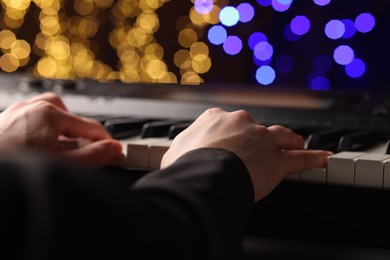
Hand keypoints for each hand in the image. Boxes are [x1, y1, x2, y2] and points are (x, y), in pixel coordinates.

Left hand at [0, 92, 122, 167]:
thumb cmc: (12, 169)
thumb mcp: (61, 166)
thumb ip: (93, 157)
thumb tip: (112, 149)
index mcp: (48, 114)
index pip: (90, 126)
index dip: (106, 141)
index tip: (114, 152)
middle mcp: (30, 108)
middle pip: (70, 115)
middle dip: (81, 134)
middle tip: (87, 152)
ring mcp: (15, 112)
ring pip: (49, 111)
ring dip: (62, 127)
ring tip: (63, 146)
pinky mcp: (4, 121)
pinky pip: (31, 116)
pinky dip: (43, 128)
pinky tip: (40, 146)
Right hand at [161, 108, 330, 201]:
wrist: (204, 174)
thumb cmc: (187, 165)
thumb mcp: (174, 154)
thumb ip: (179, 151)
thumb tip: (175, 157)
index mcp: (216, 118)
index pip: (225, 120)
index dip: (229, 132)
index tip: (229, 139)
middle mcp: (241, 123)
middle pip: (256, 127)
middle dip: (259, 136)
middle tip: (260, 147)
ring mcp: (262, 140)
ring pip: (282, 136)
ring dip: (289, 140)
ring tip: (296, 143)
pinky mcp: (277, 161)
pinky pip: (301, 159)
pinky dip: (313, 158)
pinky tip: (323, 159)